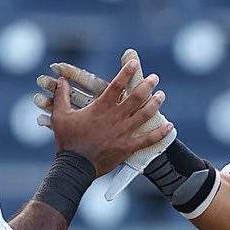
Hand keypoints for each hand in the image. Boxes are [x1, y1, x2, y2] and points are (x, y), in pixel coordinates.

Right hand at [34, 49, 175, 196]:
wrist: (75, 166)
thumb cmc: (67, 140)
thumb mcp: (60, 116)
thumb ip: (62, 96)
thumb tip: (62, 80)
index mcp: (101, 108)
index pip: (117, 85)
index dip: (126, 72)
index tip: (133, 63)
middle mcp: (116, 118)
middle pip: (136, 97)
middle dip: (147, 85)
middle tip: (154, 78)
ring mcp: (124, 132)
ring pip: (145, 114)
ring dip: (156, 103)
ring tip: (162, 95)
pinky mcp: (128, 147)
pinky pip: (149, 139)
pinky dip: (161, 132)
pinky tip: (170, 126)